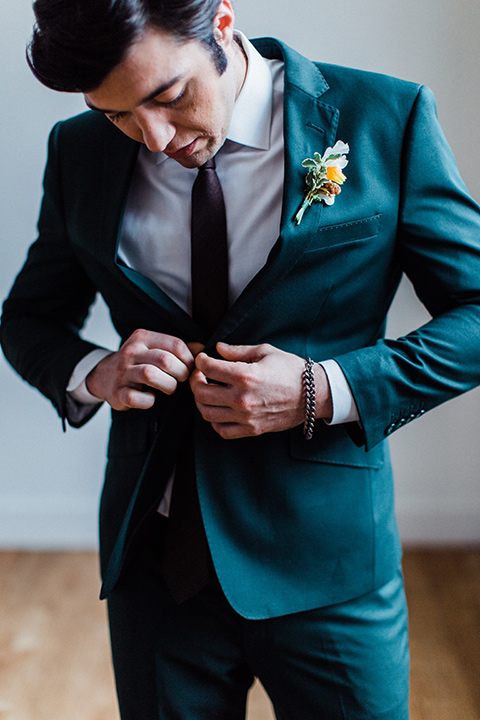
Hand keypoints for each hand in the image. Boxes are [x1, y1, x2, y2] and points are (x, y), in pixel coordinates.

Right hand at [86, 329, 201, 410]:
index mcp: (143, 337)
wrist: (103, 376)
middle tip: (181, 380)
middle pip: (165, 360)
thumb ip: (177, 348)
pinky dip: (149, 401)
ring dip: (168, 386)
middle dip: (181, 373)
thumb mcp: (154, 348)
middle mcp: (131, 352)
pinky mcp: (118, 392)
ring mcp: (122, 372)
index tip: (190, 369)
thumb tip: (202, 350)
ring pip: (150, 375)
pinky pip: (137, 398)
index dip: (189, 360)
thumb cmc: (137, 363)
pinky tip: (151, 398)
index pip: (175, 344)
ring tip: (169, 388)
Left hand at [189, 342, 332, 438]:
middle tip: (200, 375)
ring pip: (207, 413)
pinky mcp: (252, 429)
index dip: (200, 361)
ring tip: (206, 392)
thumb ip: (237, 350)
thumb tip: (218, 349)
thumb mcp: (265, 352)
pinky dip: (214, 421)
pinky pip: (222, 431)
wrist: (313, 394)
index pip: (207, 368)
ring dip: (201, 401)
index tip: (202, 359)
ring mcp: (246, 417)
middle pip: (201, 392)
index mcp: (245, 376)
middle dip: (195, 381)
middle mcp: (242, 398)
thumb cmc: (291, 370)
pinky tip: (218, 410)